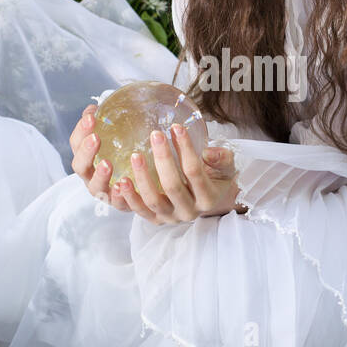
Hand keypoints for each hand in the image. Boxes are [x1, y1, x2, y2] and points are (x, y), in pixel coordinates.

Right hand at [69, 103, 116, 200]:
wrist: (144, 184)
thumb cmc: (123, 155)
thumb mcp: (115, 137)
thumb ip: (107, 122)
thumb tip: (100, 104)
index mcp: (86, 157)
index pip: (76, 143)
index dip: (81, 130)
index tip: (92, 116)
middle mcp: (90, 176)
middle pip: (80, 166)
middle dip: (86, 151)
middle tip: (96, 138)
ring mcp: (103, 192)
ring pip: (95, 187)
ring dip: (100, 175)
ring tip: (107, 164)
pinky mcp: (118, 204)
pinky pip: (116, 202)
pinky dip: (117, 195)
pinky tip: (122, 185)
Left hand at [115, 125, 241, 224]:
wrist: (207, 197)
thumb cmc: (215, 176)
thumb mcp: (226, 166)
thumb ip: (222, 158)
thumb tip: (208, 152)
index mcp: (208, 198)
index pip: (194, 171)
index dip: (185, 149)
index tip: (176, 127)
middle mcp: (189, 211)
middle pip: (173, 186)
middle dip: (163, 159)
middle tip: (155, 134)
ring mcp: (170, 217)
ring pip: (153, 200)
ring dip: (142, 178)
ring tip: (135, 156)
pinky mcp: (155, 219)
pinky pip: (139, 211)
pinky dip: (129, 197)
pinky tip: (121, 180)